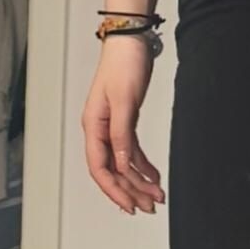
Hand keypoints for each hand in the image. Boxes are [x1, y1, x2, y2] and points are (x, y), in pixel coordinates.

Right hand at [83, 39, 164, 214]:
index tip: (129, 205)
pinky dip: (143, 165)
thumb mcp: (124, 102)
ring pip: (123, 163)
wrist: (132, 42)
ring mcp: (112, 127)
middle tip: (149, 206)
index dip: (114, 190)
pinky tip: (154, 176)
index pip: (100, 168)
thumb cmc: (124, 65)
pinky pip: (131, 151)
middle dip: (130, 190)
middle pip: (112, 170)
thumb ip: (121, 135)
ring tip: (156, 196)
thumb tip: (120, 164)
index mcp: (93, 127)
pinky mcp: (125, 121)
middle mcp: (100, 130)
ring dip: (139, 181)